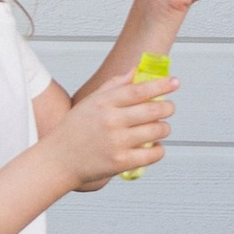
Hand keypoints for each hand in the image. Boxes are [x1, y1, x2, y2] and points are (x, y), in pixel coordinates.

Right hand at [55, 63, 176, 190]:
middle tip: (169, 107)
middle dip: (168, 107)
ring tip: (159, 128)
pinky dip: (159, 149)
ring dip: (164, 128)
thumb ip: (113, 85)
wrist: (58, 161)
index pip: (139, 90)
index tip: (175, 82)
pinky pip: (153, 154)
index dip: (160, 85)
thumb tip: (135, 70)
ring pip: (157, 131)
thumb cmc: (74, 130)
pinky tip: (154, 146)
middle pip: (153, 110)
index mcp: (104, 103)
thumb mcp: (89, 102)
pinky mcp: (121, 162)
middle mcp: (111, 121)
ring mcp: (117, 142)